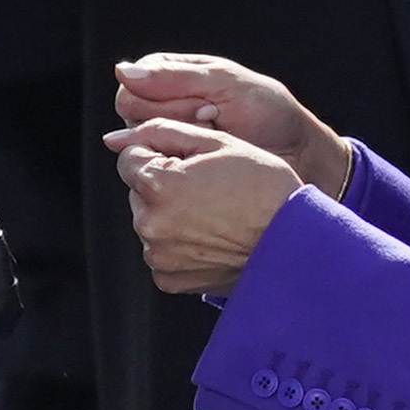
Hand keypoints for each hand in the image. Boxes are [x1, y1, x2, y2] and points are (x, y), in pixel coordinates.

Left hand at [106, 118, 302, 294]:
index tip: (193, 163)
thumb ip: (162, 131)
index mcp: (157, 184)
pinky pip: (162, 250)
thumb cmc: (263, 187)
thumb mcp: (217, 143)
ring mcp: (158, 255)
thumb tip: (116, 137)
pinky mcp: (168, 278)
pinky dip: (179, 242)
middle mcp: (149, 223)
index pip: (130, 156)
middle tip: (210, 188)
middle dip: (165, 184)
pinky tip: (211, 237)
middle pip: (139, 190)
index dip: (161, 153)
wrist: (293, 242)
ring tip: (215, 214)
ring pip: (151, 219)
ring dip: (172, 213)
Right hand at [113, 53, 347, 198]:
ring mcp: (169, 141)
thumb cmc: (269, 114)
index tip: (206, 103)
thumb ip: (175, 77)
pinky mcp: (177, 172)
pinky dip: (186, 164)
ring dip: (183, 139)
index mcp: (172, 77)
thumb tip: (121, 70)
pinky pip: (157, 170)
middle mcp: (163, 109)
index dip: (164, 95)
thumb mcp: (226, 84)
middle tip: (214, 119)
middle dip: (177, 116)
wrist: (298, 156)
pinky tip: (211, 161)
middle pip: (132, 113)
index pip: (134, 84)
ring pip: (142, 142)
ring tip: (218, 137)